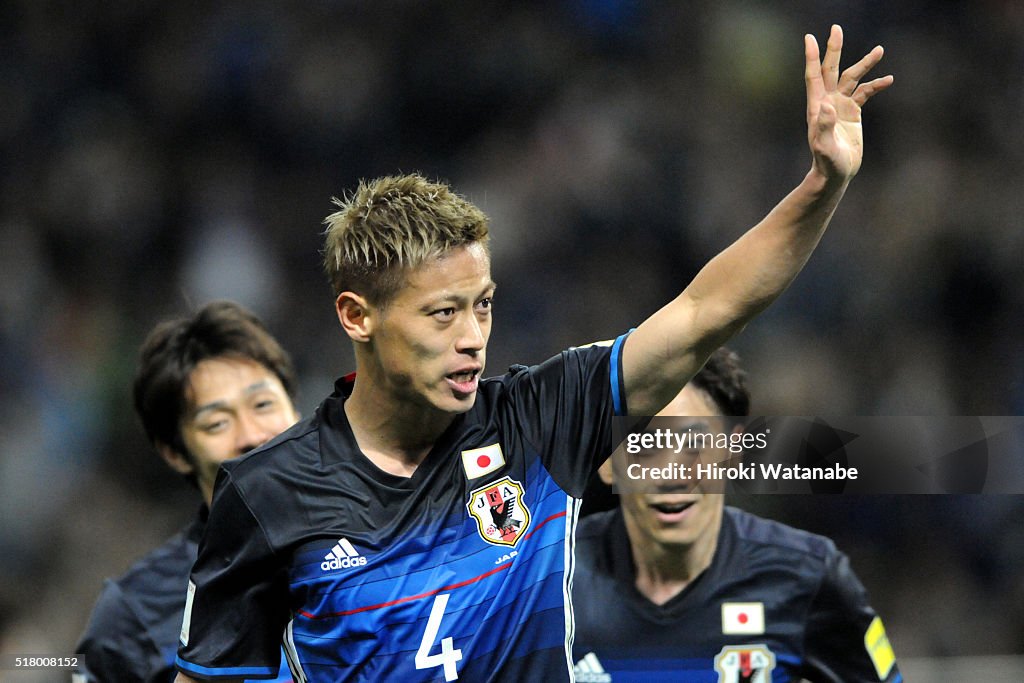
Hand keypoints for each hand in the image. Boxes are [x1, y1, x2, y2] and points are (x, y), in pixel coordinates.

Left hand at [805, 25, 892, 181]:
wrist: (836, 174)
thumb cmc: (827, 163)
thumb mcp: (825, 147)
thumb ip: (825, 127)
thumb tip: (826, 106)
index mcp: (817, 107)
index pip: (813, 76)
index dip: (812, 57)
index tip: (810, 37)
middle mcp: (827, 102)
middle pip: (831, 70)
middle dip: (834, 50)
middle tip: (836, 28)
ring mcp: (840, 106)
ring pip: (852, 78)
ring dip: (865, 64)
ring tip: (880, 50)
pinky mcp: (852, 113)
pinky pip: (865, 93)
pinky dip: (876, 85)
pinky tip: (888, 80)